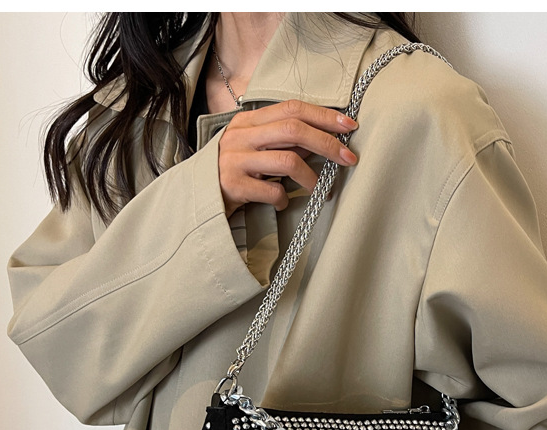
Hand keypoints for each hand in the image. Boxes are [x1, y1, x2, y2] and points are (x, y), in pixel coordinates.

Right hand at [218, 99, 358, 216]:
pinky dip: (284, 199)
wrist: (197, 195)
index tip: (349, 126)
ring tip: (320, 190)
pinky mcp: (233, 185)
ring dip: (311, 177)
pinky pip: (272, 191)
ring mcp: (236, 160)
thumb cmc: (234, 170)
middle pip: (294, 130)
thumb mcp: (255, 148)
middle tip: (349, 159)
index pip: (292, 109)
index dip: (324, 116)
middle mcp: (241, 136)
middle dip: (327, 143)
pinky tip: (282, 203)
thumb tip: (321, 139)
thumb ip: (282, 140)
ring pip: (287, 160)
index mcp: (248, 121)